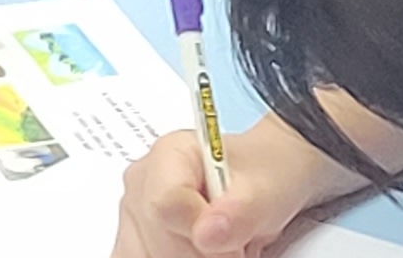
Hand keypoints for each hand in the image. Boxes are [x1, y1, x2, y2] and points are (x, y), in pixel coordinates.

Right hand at [113, 124, 360, 257]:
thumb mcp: (267, 191)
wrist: (266, 183)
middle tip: (235, 247)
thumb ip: (240, 212)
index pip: (167, 206)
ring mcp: (135, 218)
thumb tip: (206, 234)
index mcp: (169, 155)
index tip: (233, 243)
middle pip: (158, 244)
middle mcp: (142, 185)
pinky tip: (201, 252)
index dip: (202, 235)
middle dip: (204, 256)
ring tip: (222, 248)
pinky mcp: (136, 243)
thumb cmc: (264, 176)